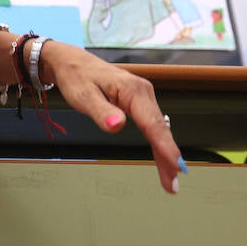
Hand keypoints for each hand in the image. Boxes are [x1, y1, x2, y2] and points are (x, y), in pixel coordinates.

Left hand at [40, 41, 182, 192]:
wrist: (72, 63)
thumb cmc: (77, 77)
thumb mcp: (83, 96)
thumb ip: (101, 112)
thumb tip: (117, 126)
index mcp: (133, 91)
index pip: (152, 123)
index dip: (164, 145)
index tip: (174, 163)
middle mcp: (143, 92)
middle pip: (160, 129)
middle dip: (168, 156)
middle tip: (172, 183)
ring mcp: (143, 97)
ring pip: (158, 129)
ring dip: (165, 153)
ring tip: (169, 178)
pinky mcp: (139, 102)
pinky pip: (152, 125)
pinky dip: (158, 143)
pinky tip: (162, 158)